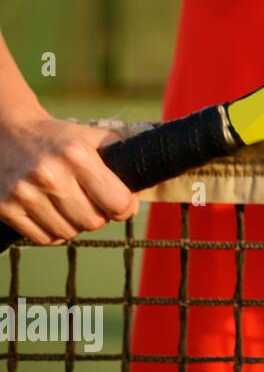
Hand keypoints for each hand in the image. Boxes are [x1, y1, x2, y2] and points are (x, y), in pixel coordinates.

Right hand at [0, 109, 136, 243]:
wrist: (5, 132)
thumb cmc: (58, 138)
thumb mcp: (92, 137)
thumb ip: (122, 157)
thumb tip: (142, 190)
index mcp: (76, 155)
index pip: (118, 203)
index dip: (125, 208)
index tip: (121, 203)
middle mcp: (49, 175)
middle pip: (93, 222)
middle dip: (100, 216)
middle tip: (93, 203)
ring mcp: (25, 193)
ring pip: (69, 233)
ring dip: (76, 225)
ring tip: (70, 206)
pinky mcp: (5, 209)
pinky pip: (45, 239)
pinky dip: (55, 232)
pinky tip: (53, 214)